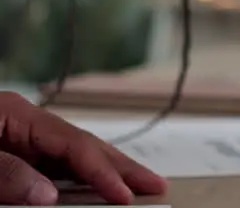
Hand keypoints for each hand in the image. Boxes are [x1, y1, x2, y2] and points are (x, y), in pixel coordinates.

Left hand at [0, 92, 166, 204]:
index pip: (74, 142)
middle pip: (85, 145)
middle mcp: (25, 125)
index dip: (102, 170)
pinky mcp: (15, 157)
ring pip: (73, 158)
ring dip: (105, 175)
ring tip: (136, 189)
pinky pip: (55, 169)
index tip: (124, 194)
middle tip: (156, 185)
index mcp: (16, 114)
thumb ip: (7, 173)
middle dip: (121, 167)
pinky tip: (98, 191)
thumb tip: (47, 195)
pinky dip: (79, 182)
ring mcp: (20, 141)